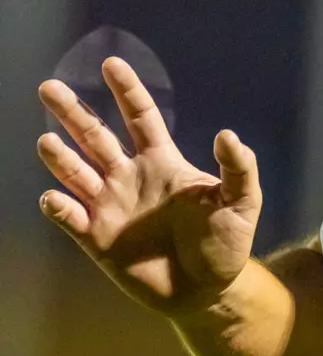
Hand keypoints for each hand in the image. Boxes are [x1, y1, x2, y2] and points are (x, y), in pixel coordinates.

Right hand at [35, 56, 261, 315]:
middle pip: (96, 137)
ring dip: (60, 158)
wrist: (208, 291)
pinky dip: (60, 208)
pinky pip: (72, 219)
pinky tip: (54, 198)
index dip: (127, 91)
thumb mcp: (242, 202)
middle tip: (48, 87)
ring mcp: (112, 208)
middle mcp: (131, 179)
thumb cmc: (227, 242)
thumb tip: (228, 135)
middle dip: (73, 112)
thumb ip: (238, 168)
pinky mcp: (99, 241)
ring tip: (46, 140)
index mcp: (163, 163)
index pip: (141, 118)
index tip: (111, 64)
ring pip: (77, 174)